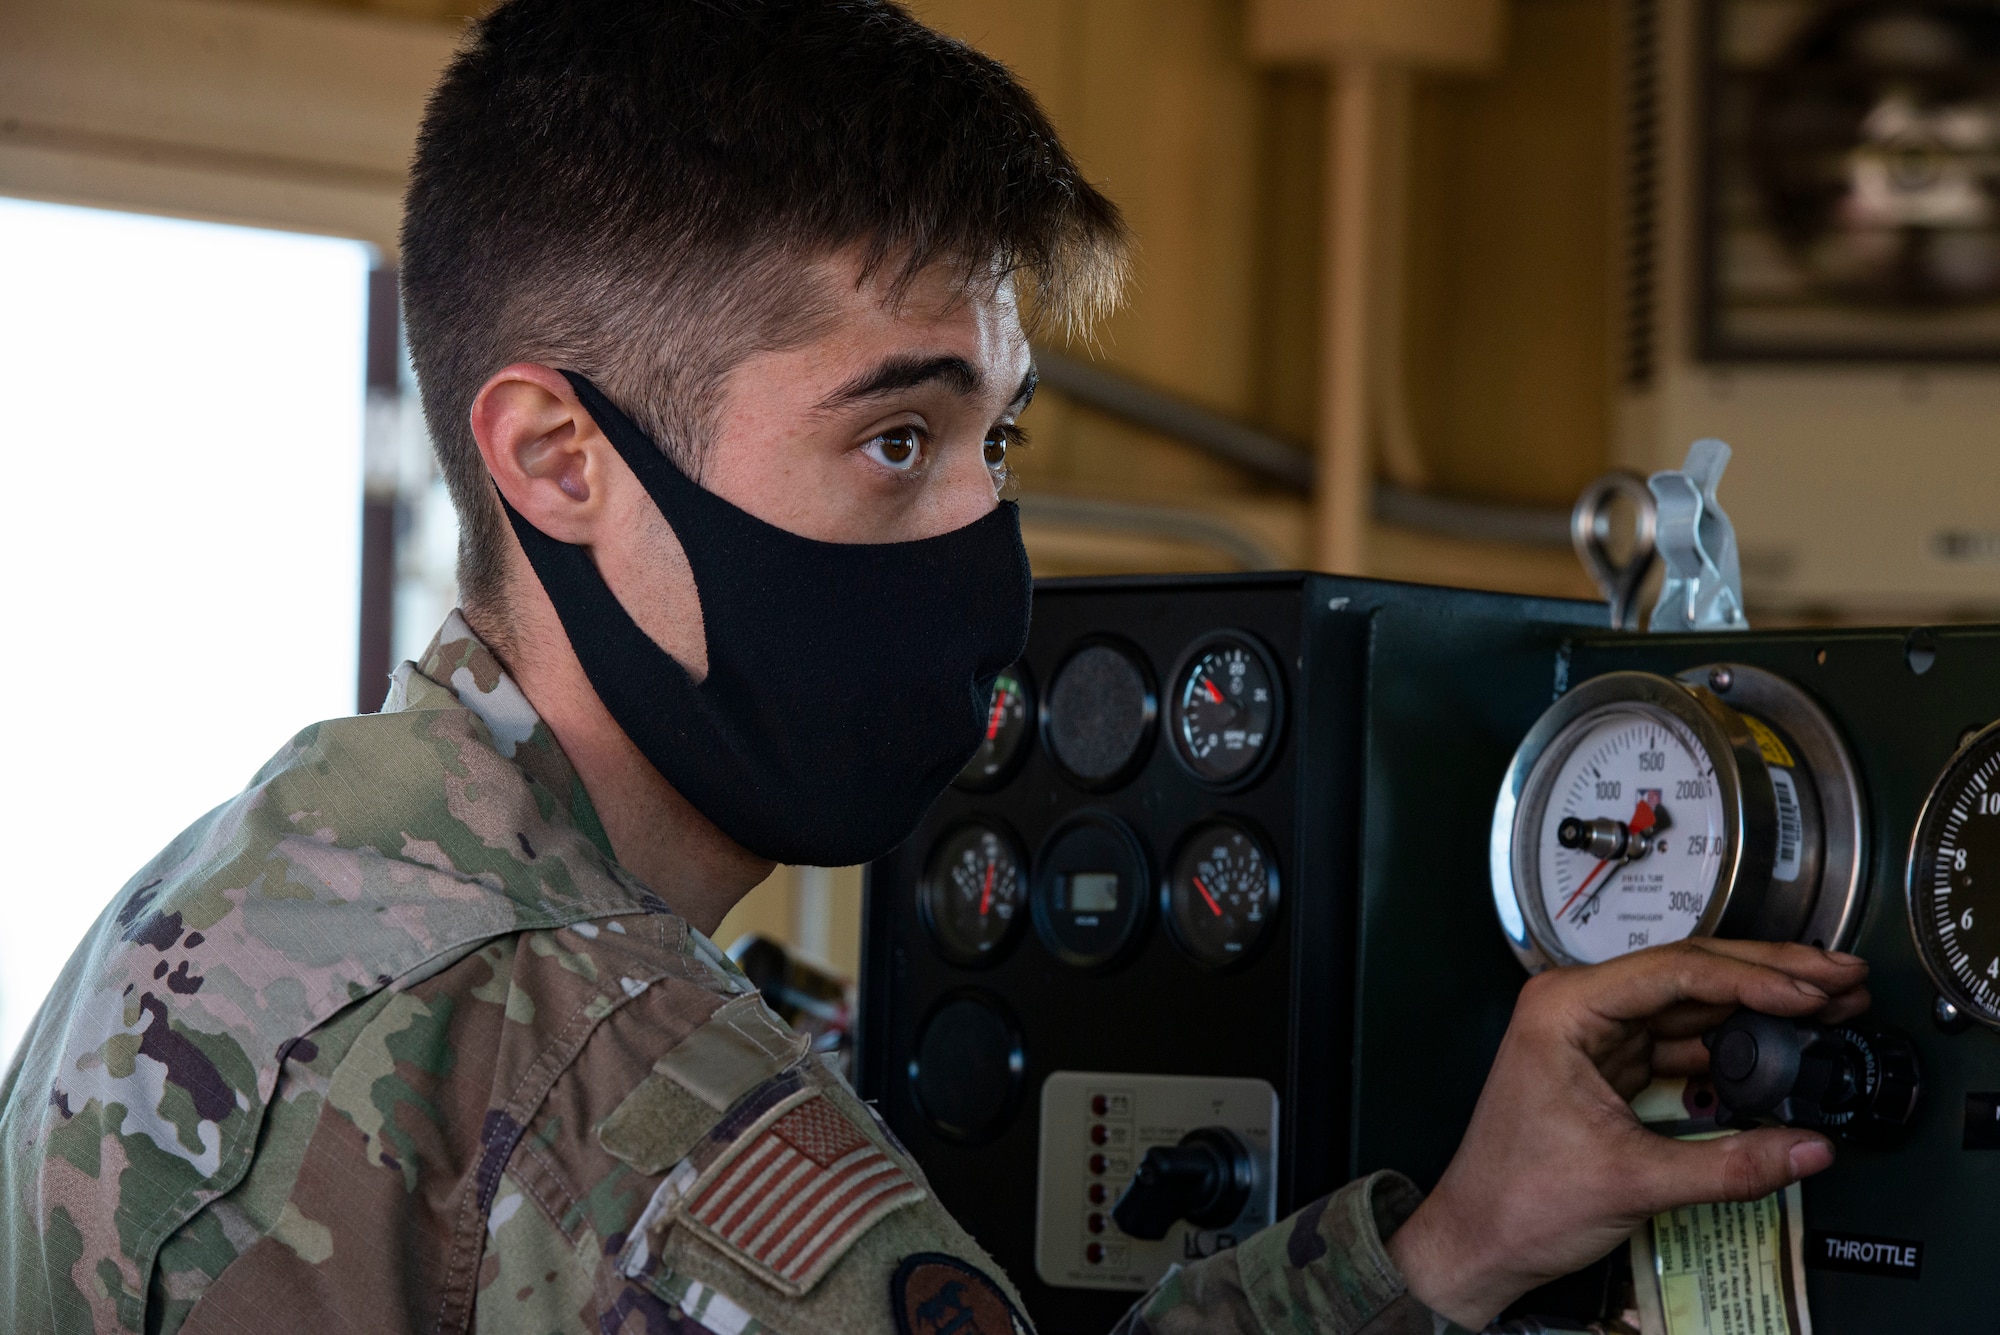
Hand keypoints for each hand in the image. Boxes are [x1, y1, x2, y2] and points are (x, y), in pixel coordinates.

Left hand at [1384, 939, 1869, 1328]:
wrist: (1479, 1240)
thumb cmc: (1516, 1199)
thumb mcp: (1632, 1180)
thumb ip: (1729, 1164)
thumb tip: (1806, 1147)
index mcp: (1565, 1009)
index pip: (1676, 969)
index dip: (1754, 975)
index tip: (1811, 987)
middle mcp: (1579, 1009)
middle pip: (1692, 975)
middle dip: (1772, 974)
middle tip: (1840, 976)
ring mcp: (1598, 1037)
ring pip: (1694, 1005)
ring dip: (1761, 1005)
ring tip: (1828, 1004)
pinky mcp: (1613, 1067)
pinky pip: (1685, 1043)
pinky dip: (1735, 1044)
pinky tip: (1780, 1045)